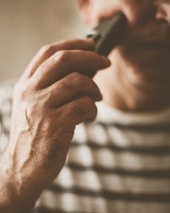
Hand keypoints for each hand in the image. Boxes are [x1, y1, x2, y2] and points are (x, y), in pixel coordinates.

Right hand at [6, 39, 109, 192]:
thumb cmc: (33, 138)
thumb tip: (83, 72)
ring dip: (94, 89)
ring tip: (96, 100)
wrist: (22, 169)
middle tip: (104, 62)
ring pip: (77, 82)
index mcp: (25, 86)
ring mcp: (41, 108)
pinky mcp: (54, 125)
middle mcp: (30, 93)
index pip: (47, 53)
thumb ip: (50, 90)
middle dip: (90, 57)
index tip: (90, 44)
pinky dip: (92, 109)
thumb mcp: (33, 109)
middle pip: (63, 60)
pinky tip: (89, 118)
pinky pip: (83, 105)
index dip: (71, 43)